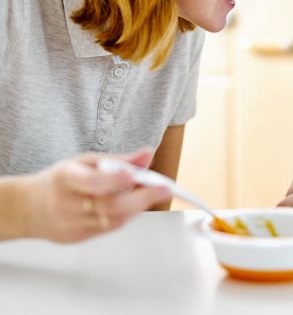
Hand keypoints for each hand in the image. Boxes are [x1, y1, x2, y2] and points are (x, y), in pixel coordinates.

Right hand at [22, 148, 171, 242]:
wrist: (30, 208)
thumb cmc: (61, 180)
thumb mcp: (85, 161)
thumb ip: (118, 160)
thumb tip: (147, 154)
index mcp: (65, 178)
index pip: (92, 182)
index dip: (115, 179)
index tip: (136, 174)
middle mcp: (67, 204)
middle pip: (109, 205)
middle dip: (141, 197)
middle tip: (164, 188)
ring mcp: (72, 224)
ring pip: (113, 220)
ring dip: (139, 206)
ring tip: (154, 192)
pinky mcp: (79, 238)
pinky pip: (110, 228)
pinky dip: (128, 215)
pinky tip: (136, 205)